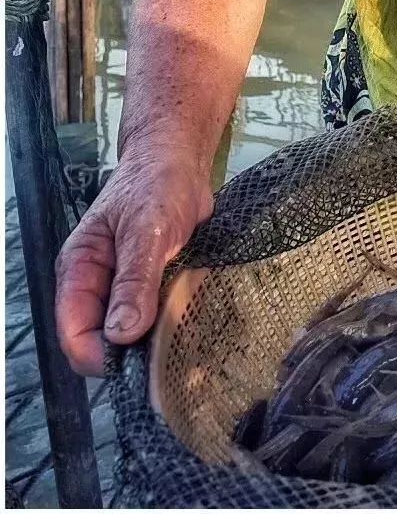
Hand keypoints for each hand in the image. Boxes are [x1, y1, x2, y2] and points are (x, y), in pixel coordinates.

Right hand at [55, 155, 212, 375]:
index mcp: (80, 270)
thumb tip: (121, 333)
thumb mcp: (146, 228)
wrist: (181, 161)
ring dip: (155, 341)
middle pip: (102, 339)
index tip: (135, 363)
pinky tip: (193, 325)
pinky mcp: (153, 284)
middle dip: (130, 353)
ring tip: (185, 342)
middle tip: (169, 357)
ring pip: (132, 333)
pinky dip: (172, 324)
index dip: (98, 354)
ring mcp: (126, 286)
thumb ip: (133, 279)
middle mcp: (100, 284)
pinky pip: (156, 317)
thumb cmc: (157, 183)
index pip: (74, 331)